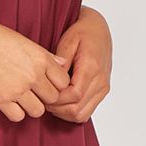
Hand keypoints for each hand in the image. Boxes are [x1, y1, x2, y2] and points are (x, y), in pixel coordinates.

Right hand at [0, 19, 74, 121]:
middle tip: (34, 92)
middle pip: (53, 98)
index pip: (64, 82)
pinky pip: (18, 117)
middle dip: (45, 97)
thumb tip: (63, 64)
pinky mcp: (1, 99)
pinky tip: (10, 102)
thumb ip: (45, 55)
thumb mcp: (24, 41)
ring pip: (38, 111)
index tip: (47, 83)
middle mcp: (32, 75)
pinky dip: (15, 112)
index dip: (56, 85)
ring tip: (22, 98)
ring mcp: (17, 88)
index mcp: (40, 58)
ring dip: (32, 106)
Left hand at [45, 7, 111, 122]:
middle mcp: (101, 81)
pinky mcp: (102, 92)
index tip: (43, 93)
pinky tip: (61, 102)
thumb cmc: (82, 33)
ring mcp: (103, 88)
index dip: (56, 99)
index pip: (74, 94)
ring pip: (81, 115)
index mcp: (92, 67)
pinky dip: (72, 112)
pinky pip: (86, 113)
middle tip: (42, 100)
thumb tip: (52, 80)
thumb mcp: (68, 41)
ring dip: (63, 113)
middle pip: (77, 109)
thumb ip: (61, 62)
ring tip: (51, 101)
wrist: (99, 30)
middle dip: (57, 108)